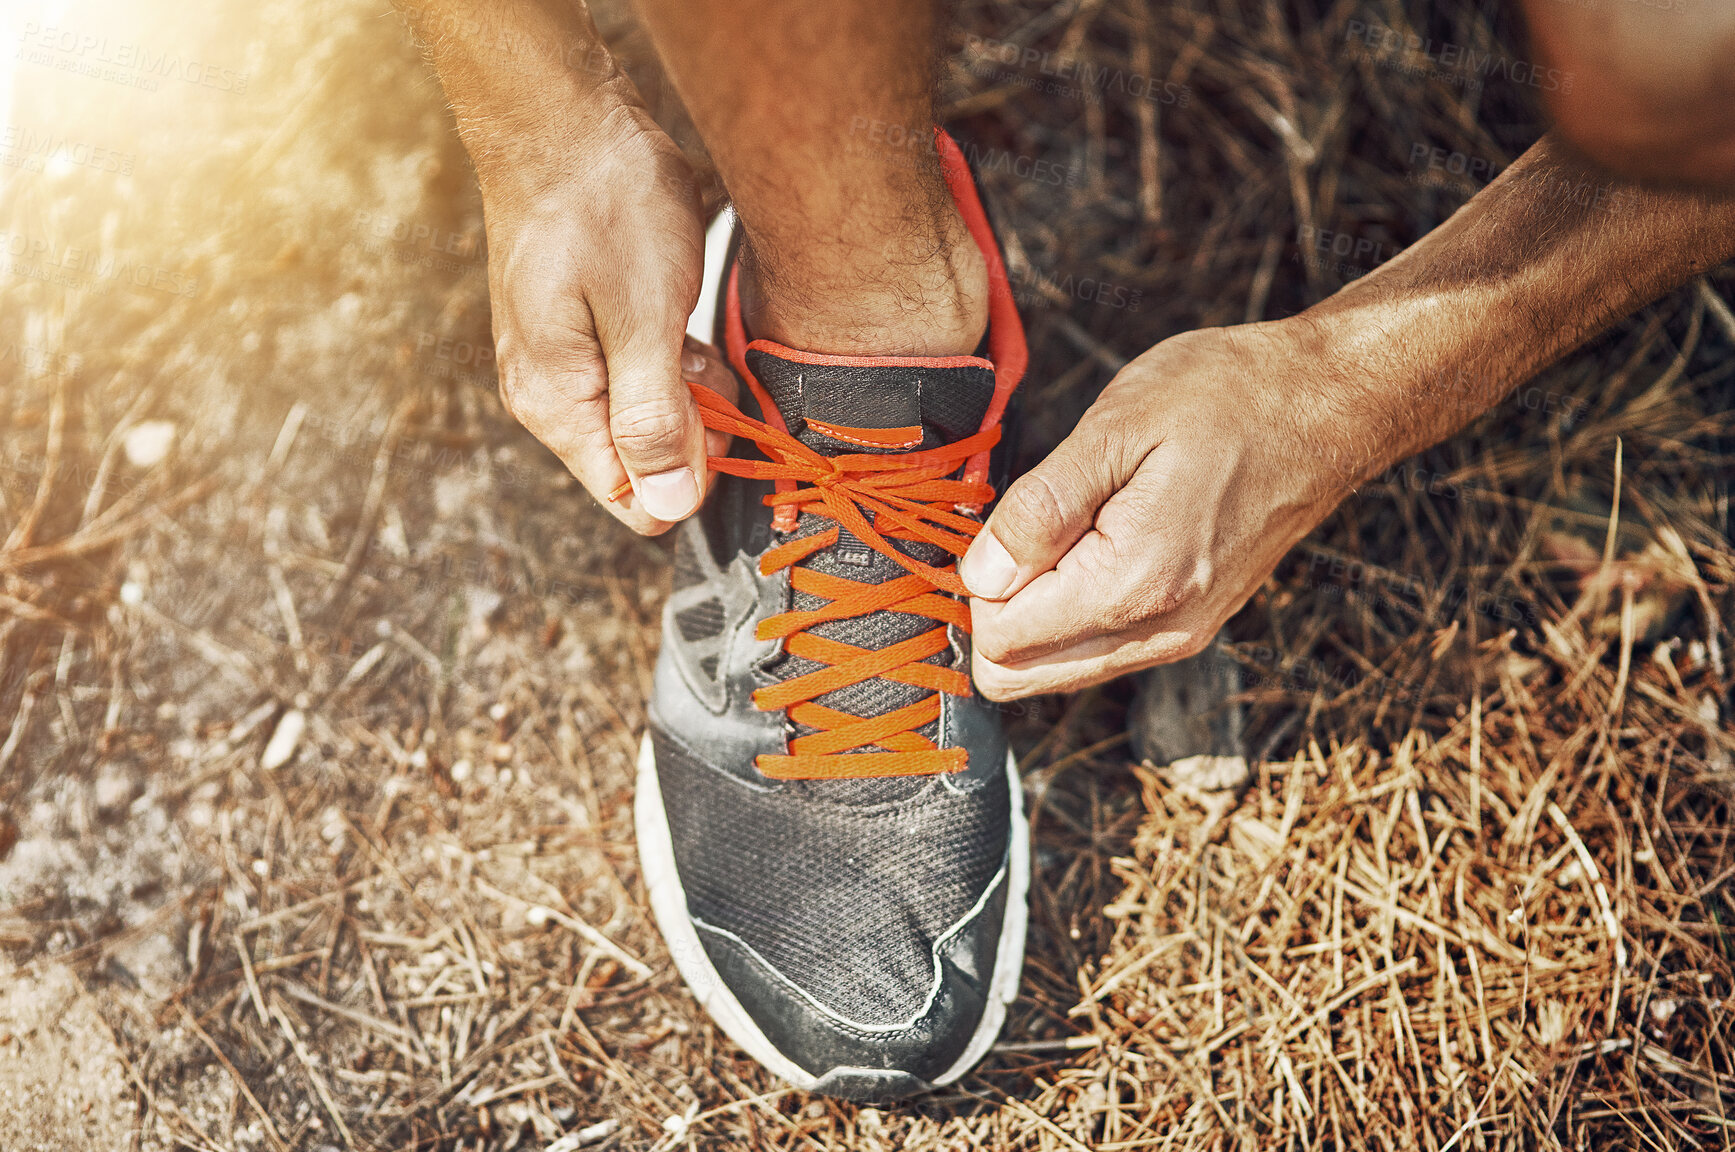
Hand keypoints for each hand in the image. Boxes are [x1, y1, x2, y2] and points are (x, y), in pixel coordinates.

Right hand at [482, 94, 735, 533]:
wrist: (562, 117)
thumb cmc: (601, 207)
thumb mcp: (645, 319)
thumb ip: (656, 420)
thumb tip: (667, 506)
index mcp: (557, 407)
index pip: (635, 502)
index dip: (694, 475)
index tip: (723, 421)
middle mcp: (551, 399)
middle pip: (646, 464)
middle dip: (696, 427)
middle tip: (703, 358)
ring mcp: (565, 366)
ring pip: (651, 418)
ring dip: (690, 387)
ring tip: (685, 323)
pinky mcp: (583, 335)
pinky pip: (643, 377)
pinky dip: (674, 358)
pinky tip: (677, 314)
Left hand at [959, 321, 1360, 698]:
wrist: (1328, 406)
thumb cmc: (1229, 398)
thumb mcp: (1117, 428)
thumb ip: (1040, 509)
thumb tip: (978, 576)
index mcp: (1133, 584)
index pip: (1000, 642)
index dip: (974, 584)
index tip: (995, 525)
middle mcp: (1157, 632)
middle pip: (1018, 677)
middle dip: (993, 613)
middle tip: (1015, 532)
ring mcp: (1178, 638)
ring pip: (1054, 671)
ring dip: (1031, 615)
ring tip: (1058, 529)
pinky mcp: (1189, 627)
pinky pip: (1096, 652)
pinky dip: (1069, 613)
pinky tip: (1088, 543)